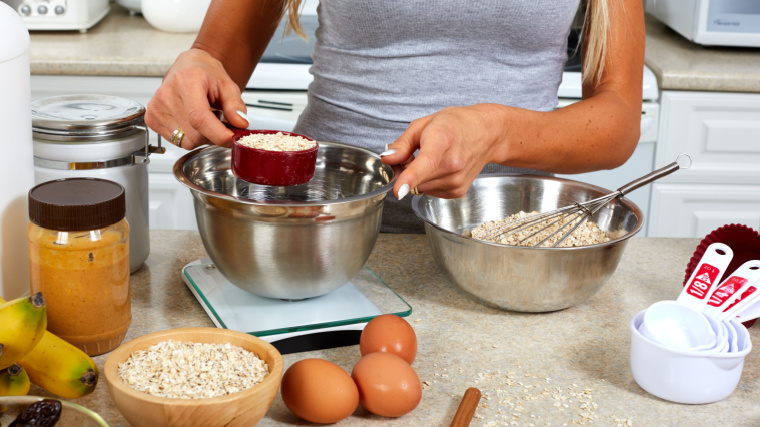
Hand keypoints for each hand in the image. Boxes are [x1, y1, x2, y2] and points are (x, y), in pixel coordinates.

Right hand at [144, 48, 249, 149]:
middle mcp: (167, 94)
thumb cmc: (206, 73)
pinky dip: (188, 136)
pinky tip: (190, 121)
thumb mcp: (227, 85)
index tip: (231, 139)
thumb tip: (240, 124)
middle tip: (217, 119)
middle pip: (194, 135)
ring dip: (200, 136)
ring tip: (203, 117)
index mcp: (186, 81)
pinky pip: (176, 140)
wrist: (189, 66)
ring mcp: (156, 107)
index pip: (199, 118)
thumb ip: (235, 105)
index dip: (218, 134)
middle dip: (212, 134)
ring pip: (186, 141)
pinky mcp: (151, 118)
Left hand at [381, 104, 505, 198]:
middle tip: (416, 153)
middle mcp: (452, 164)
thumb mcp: (424, 124)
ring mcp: (456, 180)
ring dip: (419, 177)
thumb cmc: (456, 125)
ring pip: (421, 187)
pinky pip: (431, 191)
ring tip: (434, 158)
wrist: (487, 134)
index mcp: (442, 141)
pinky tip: (441, 168)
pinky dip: (430, 182)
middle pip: (415, 178)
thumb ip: (402, 144)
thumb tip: (387, 159)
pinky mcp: (458, 191)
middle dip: (407, 170)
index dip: (410, 178)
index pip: (426, 163)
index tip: (398, 191)